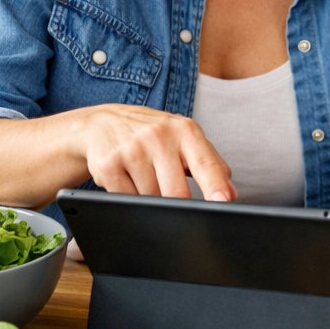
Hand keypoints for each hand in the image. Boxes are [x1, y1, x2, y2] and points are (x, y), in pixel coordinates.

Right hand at [71, 105, 234, 200]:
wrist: (100, 123)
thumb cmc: (150, 134)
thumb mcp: (183, 138)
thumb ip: (210, 163)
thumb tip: (229, 192)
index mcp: (183, 130)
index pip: (204, 162)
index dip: (215, 185)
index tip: (223, 201)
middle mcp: (157, 136)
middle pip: (177, 192)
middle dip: (178, 204)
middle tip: (172, 195)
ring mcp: (131, 150)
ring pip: (152, 199)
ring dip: (151, 199)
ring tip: (144, 177)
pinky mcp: (108, 165)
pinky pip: (128, 199)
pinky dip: (130, 197)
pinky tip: (127, 179)